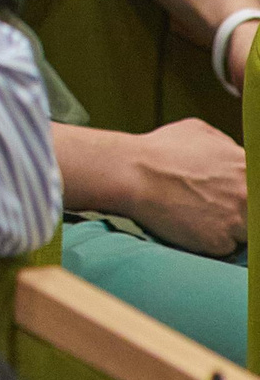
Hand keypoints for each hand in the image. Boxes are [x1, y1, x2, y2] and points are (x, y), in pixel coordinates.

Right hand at [123, 118, 247, 254]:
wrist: (132, 174)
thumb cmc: (159, 150)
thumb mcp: (199, 131)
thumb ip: (227, 146)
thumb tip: (235, 155)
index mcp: (249, 166)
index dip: (250, 195)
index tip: (240, 196)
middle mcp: (249, 194)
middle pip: (256, 213)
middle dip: (244, 212)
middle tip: (219, 206)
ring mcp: (237, 220)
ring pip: (248, 234)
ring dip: (231, 229)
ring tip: (203, 216)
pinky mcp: (219, 242)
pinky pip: (226, 247)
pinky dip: (212, 241)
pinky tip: (191, 226)